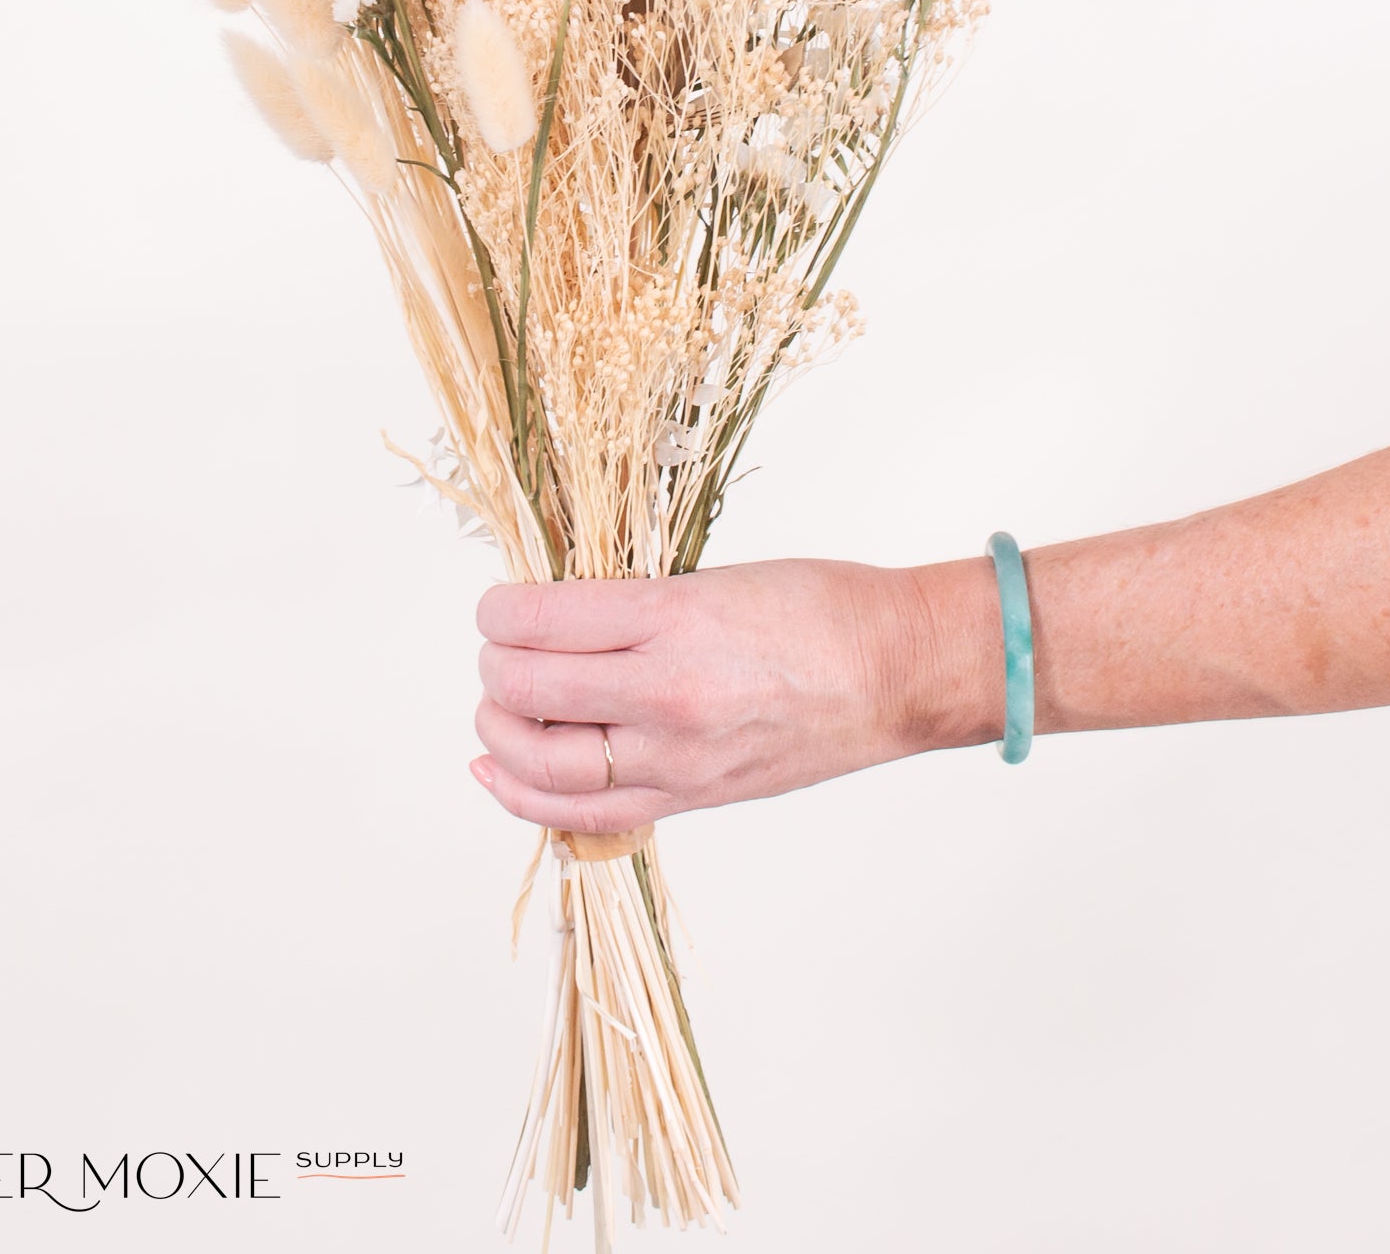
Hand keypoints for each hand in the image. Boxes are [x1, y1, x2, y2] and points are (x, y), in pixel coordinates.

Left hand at [469, 556, 1001, 833]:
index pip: (540, 621)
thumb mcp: (715, 577)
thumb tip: (553, 615)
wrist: (896, 672)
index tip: (497, 604)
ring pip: (540, 763)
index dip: (499, 610)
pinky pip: (583, 812)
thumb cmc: (820, 608)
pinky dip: (524, 796)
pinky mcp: (688, 797)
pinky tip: (496, 771)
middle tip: (497, 646)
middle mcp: (666, 694)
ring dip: (498, 729)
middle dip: (493, 665)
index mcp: (675, 618)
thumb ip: (633, 603)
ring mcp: (675, 758)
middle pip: (527, 690)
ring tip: (496, 704)